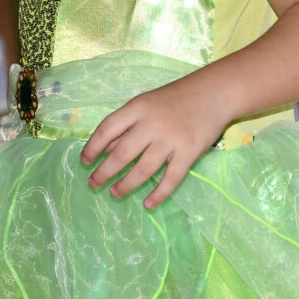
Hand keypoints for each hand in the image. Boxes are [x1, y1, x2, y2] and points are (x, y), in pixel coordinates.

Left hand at [80, 81, 227, 209]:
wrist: (214, 93)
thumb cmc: (175, 98)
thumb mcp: (146, 103)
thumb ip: (126, 125)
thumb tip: (102, 149)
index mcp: (138, 108)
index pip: (107, 129)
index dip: (92, 147)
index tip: (84, 161)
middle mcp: (152, 124)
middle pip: (122, 154)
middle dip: (104, 172)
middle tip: (93, 184)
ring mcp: (171, 139)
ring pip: (143, 169)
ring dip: (126, 184)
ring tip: (114, 193)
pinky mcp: (189, 152)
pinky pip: (171, 179)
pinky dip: (158, 194)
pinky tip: (148, 205)